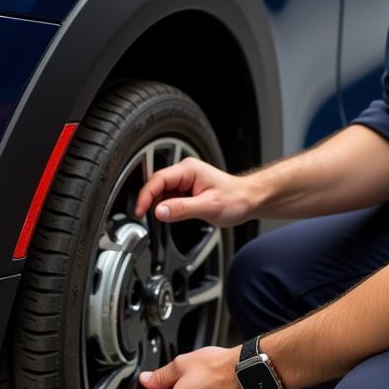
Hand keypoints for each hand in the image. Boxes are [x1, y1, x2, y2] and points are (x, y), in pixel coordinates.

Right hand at [134, 157, 255, 227]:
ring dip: (159, 205)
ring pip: (161, 192)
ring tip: (167, 218)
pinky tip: (173, 215)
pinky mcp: (186, 190)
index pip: (158, 179)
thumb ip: (182, 209)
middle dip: (149, 201)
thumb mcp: (208, 206)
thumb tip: (159, 211)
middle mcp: (185, 172)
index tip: (140, 211)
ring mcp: (185, 180)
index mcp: (188, 170)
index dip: (145, 195)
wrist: (248, 200)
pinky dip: (166, 208)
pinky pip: (169, 197)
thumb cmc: (235, 199)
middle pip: (156, 185)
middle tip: (146, 217)